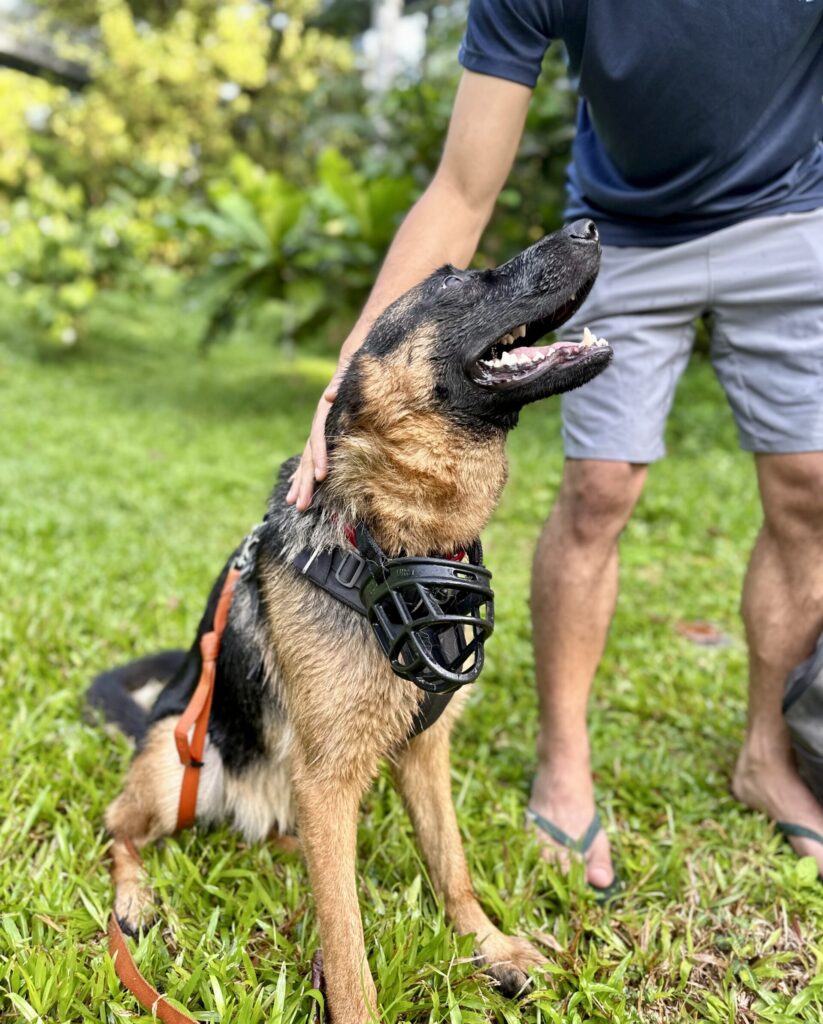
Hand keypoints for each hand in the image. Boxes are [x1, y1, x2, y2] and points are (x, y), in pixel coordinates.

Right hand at [286, 360, 348, 510]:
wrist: (348, 365)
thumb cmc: (353, 373)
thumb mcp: (348, 374)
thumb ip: (340, 383)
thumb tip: (329, 395)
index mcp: (323, 413)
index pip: (318, 439)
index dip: (319, 457)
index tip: (320, 476)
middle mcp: (317, 425)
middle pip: (307, 456)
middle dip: (304, 481)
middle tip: (301, 504)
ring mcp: (318, 432)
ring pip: (305, 461)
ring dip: (300, 483)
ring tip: (294, 503)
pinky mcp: (322, 437)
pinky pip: (310, 459)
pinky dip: (303, 474)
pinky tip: (296, 488)